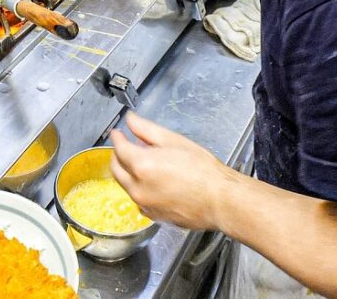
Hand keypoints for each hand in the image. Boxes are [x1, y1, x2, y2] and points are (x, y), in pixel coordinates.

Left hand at [110, 112, 233, 231]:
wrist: (220, 200)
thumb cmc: (203, 171)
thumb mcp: (175, 141)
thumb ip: (147, 130)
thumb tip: (131, 120)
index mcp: (142, 165)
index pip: (119, 148)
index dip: (118, 138)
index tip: (118, 133)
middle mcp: (138, 188)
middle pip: (116, 169)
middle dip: (118, 156)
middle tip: (127, 147)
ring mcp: (144, 204)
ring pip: (126, 185)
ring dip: (129, 173)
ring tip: (145, 163)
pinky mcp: (152, 216)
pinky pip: (138, 200)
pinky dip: (140, 189)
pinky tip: (155, 183)